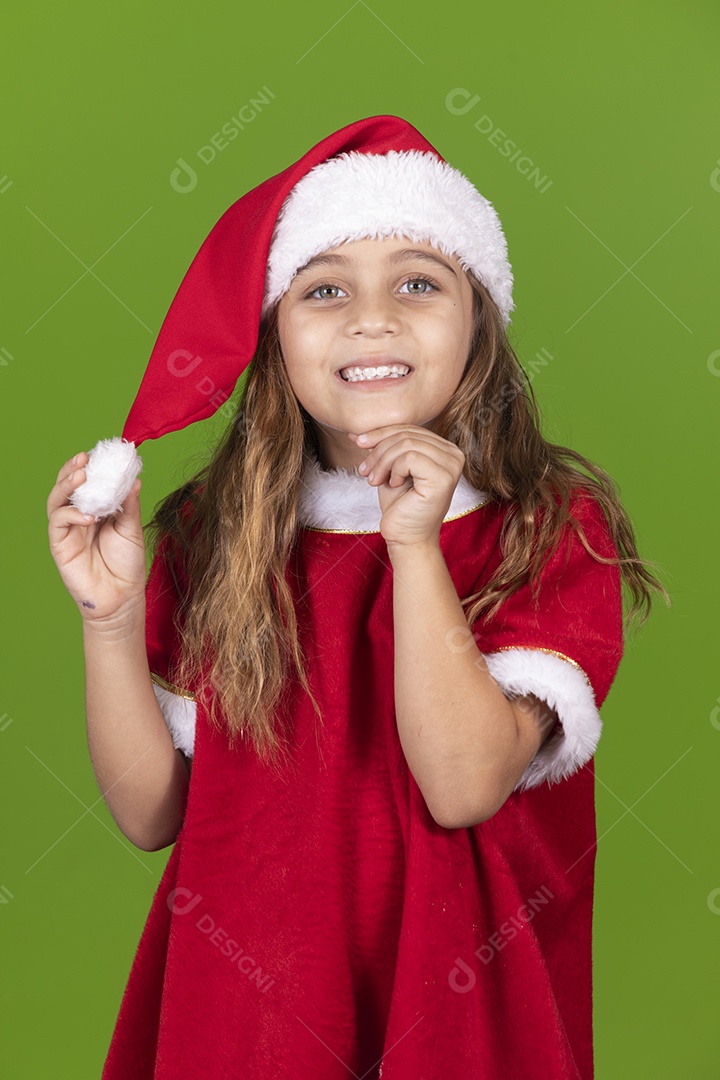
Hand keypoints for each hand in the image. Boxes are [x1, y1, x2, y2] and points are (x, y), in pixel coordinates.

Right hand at [47, 451, 146, 626]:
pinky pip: (58, 523)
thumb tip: (135, 479)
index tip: (100, 453)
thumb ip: (129, 504)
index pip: (88, 483)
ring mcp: (68, 530)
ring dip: (66, 486)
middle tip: (83, 458)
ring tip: (81, 475)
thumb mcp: (132, 529)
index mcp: (97, 509)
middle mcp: (79, 516)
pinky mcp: (60, 545)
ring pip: (56, 500)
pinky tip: (88, 515)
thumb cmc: (127, 564)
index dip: (91, 467)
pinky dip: (71, 514)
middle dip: (72, 470)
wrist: (122, 596)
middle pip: (66, 487)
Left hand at [348, 425, 464, 548]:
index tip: (358, 444)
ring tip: (374, 480)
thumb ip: (381, 447)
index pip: (410, 428)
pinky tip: (393, 484)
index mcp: (445, 449)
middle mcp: (454, 455)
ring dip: (382, 461)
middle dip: (379, 449)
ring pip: (406, 444)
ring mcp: (452, 466)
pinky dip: (394, 470)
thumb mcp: (389, 468)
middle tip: (365, 470)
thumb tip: (356, 432)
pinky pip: (410, 458)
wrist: (406, 538)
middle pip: (407, 434)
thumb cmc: (400, 506)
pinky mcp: (444, 478)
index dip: (381, 433)